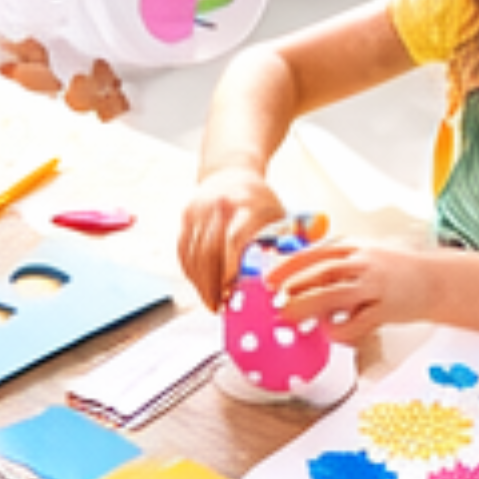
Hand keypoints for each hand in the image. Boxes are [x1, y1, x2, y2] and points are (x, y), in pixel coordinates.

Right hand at [176, 166, 285, 309]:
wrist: (230, 171)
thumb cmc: (258, 200)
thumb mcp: (279, 215)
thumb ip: (288, 241)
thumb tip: (295, 269)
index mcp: (244, 205)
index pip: (233, 241)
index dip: (230, 271)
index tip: (231, 293)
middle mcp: (217, 207)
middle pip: (209, 252)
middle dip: (212, 284)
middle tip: (219, 306)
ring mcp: (197, 211)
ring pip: (192, 254)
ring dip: (200, 282)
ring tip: (211, 301)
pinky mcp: (185, 217)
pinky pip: (183, 251)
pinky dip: (190, 272)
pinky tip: (201, 286)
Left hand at [268, 240, 429, 343]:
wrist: (436, 281)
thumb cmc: (392, 271)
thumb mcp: (363, 257)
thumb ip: (334, 265)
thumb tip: (295, 279)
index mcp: (355, 248)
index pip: (316, 253)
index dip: (289, 266)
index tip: (268, 279)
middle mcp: (364, 263)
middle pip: (323, 272)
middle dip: (295, 286)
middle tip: (274, 301)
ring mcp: (377, 286)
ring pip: (337, 295)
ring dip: (309, 307)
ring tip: (290, 316)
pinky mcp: (388, 309)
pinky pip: (359, 322)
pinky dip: (341, 329)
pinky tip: (331, 332)